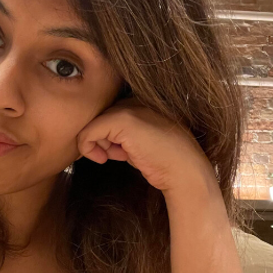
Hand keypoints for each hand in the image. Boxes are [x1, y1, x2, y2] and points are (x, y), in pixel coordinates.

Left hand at [76, 100, 216, 195]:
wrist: (184, 172)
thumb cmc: (161, 161)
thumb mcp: (136, 141)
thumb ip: (119, 133)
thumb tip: (93, 136)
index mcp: (141, 102)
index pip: (107, 114)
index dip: (107, 136)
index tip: (117, 152)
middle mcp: (135, 100)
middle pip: (98, 118)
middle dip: (102, 140)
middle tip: (118, 155)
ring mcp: (130, 108)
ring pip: (91, 124)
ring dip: (98, 145)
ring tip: (119, 156)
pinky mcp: (123, 120)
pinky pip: (88, 132)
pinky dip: (87, 148)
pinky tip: (103, 159)